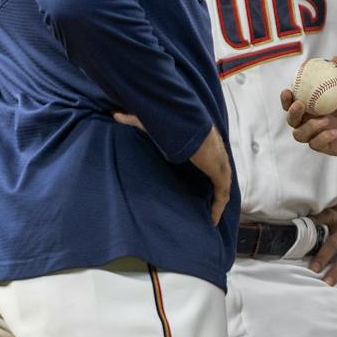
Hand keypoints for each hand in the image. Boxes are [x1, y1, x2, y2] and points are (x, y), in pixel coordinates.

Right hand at [117, 114, 231, 225]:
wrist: (193, 131)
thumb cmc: (174, 125)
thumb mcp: (150, 125)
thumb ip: (134, 121)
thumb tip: (115, 114)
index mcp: (201, 147)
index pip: (204, 161)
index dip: (199, 172)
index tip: (192, 184)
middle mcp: (213, 157)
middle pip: (213, 177)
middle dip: (209, 191)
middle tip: (200, 207)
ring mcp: (220, 168)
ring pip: (219, 189)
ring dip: (214, 202)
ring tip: (206, 217)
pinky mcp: (221, 176)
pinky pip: (221, 197)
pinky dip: (218, 208)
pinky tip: (212, 221)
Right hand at [282, 87, 336, 159]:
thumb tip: (335, 58)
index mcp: (309, 107)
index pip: (291, 103)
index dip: (286, 99)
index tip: (288, 91)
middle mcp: (308, 122)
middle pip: (291, 120)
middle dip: (292, 113)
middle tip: (300, 105)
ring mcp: (314, 135)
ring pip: (299, 134)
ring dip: (310, 126)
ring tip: (326, 120)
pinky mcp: (322, 147)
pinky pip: (315, 145)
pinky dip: (323, 137)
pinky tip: (334, 132)